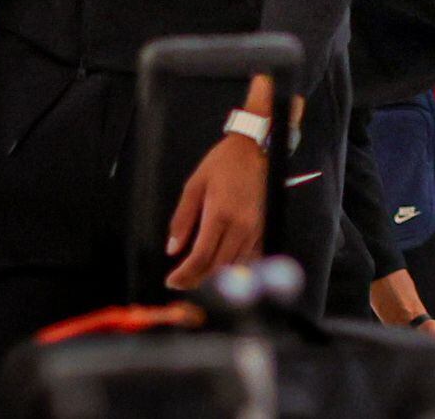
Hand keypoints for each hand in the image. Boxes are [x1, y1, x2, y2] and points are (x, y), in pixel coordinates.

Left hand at [165, 132, 267, 290]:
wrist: (254, 149)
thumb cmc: (222, 164)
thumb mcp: (193, 186)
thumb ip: (182, 220)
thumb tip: (172, 249)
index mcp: (219, 214)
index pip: (201, 256)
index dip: (185, 274)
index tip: (171, 281)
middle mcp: (240, 225)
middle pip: (218, 266)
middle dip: (197, 280)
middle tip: (180, 283)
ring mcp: (255, 227)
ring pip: (235, 265)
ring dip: (215, 276)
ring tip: (196, 278)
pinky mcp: (263, 226)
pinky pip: (250, 256)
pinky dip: (234, 267)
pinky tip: (221, 268)